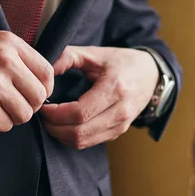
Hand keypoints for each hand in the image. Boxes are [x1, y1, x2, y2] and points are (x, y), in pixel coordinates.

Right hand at [0, 31, 53, 131]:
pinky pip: (6, 126)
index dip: (44, 88)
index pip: (46, 72)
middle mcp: (4, 62)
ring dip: (13, 116)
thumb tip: (45, 80)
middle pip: (39, 96)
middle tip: (14, 104)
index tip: (33, 93)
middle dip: (29, 105)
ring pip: (25, 114)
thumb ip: (17, 57)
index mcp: (9, 44)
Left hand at [40, 46, 158, 149]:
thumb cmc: (121, 62)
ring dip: (60, 135)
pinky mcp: (118, 132)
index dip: (56, 114)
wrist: (152, 75)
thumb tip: (45, 70)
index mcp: (115, 88)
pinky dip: (71, 138)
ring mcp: (121, 125)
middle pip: (79, 132)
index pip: (80, 113)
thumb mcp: (95, 53)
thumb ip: (68, 57)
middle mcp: (120, 111)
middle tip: (42, 115)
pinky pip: (89, 143)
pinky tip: (63, 125)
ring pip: (83, 142)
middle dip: (54, 127)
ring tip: (50, 120)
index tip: (43, 105)